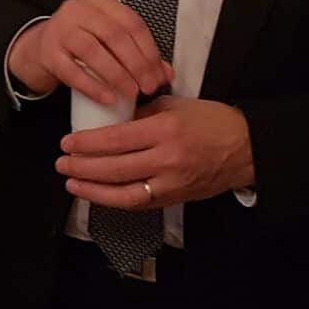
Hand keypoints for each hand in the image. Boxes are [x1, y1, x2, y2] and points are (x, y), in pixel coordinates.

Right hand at [8, 0, 173, 104]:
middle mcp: (78, 10)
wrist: (39, 48)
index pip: (131, 22)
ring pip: (93, 51)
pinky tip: (108, 97)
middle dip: (137, 64)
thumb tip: (165, 73)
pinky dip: (93, 86)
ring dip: (117, 74)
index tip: (159, 74)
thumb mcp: (107, 39)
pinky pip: (72, 71)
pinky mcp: (48, 54)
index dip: (149, 50)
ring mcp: (60, 30)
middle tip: (148, 86)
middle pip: (115, 35)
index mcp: (98, 2)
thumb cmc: (79, 42)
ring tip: (131, 92)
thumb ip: (136, 52)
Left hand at [56, 95, 253, 209]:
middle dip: (83, 167)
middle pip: (115, 168)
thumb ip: (141, 114)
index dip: (88, 143)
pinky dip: (115, 200)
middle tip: (62, 162)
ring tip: (73, 182)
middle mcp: (168, 159)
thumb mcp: (174, 105)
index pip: (117, 139)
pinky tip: (98, 193)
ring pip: (124, 194)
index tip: (68, 142)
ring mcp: (172, 183)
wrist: (245, 147)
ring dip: (94, 190)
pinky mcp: (175, 198)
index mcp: (166, 130)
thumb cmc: (212, 121)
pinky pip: (139, 203)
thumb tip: (111, 121)